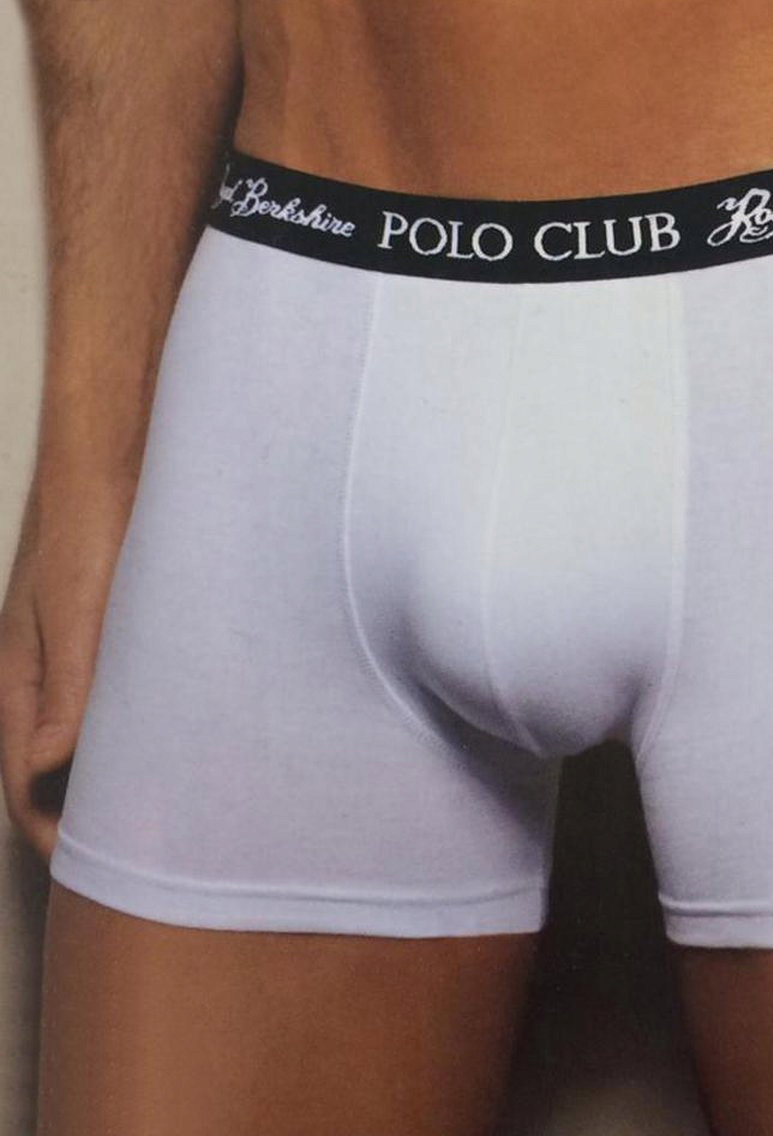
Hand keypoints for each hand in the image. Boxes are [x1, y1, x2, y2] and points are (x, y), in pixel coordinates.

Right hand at [0, 481, 132, 863]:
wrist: (113, 472)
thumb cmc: (89, 537)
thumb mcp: (77, 614)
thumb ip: (66, 688)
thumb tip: (43, 768)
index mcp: (19, 684)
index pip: (26, 786)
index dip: (58, 834)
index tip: (102, 871)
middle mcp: (45, 681)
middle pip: (57, 773)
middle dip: (89, 819)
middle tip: (145, 857)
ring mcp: (78, 663)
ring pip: (92, 742)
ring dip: (118, 780)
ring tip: (169, 816)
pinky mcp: (114, 643)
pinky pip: (119, 707)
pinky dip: (141, 737)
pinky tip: (182, 746)